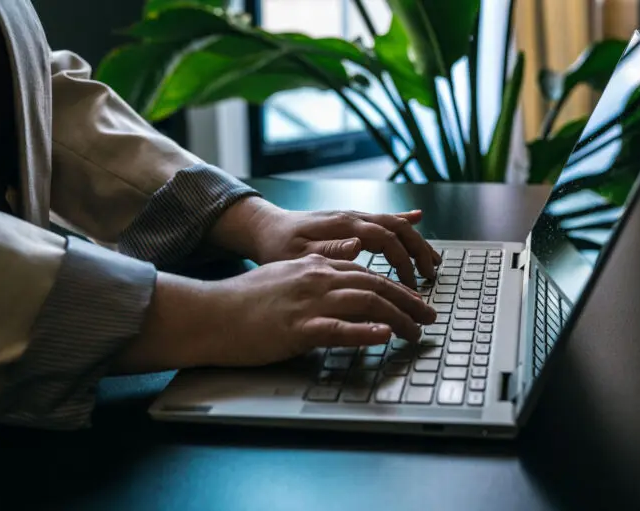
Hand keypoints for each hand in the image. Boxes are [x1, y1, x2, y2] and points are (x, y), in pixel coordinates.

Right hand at [112, 255, 435, 372]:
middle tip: (429, 317)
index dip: (396, 288)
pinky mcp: (297, 329)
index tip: (414, 302)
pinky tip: (384, 336)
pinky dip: (365, 332)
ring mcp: (308, 303)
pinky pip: (339, 329)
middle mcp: (317, 279)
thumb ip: (316, 270)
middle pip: (376, 286)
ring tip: (417, 332)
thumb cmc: (244, 300)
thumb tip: (345, 264)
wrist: (210, 312)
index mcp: (315, 267)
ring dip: (398, 318)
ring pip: (366, 304)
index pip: (367, 274)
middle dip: (408, 302)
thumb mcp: (284, 276)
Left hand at [209, 197, 440, 288]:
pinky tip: (418, 219)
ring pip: (395, 223)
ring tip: (432, 262)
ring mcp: (353, 217)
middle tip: (431, 276)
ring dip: (416, 241)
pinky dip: (404, 220)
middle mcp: (352, 217)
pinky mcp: (351, 221)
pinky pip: (383, 218)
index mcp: (342, 226)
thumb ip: (327, 250)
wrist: (265, 230)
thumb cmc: (277, 247)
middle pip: (398, 228)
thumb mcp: (295, 255)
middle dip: (419, 251)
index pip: (386, 239)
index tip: (410, 285)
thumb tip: (359, 244)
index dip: (403, 261)